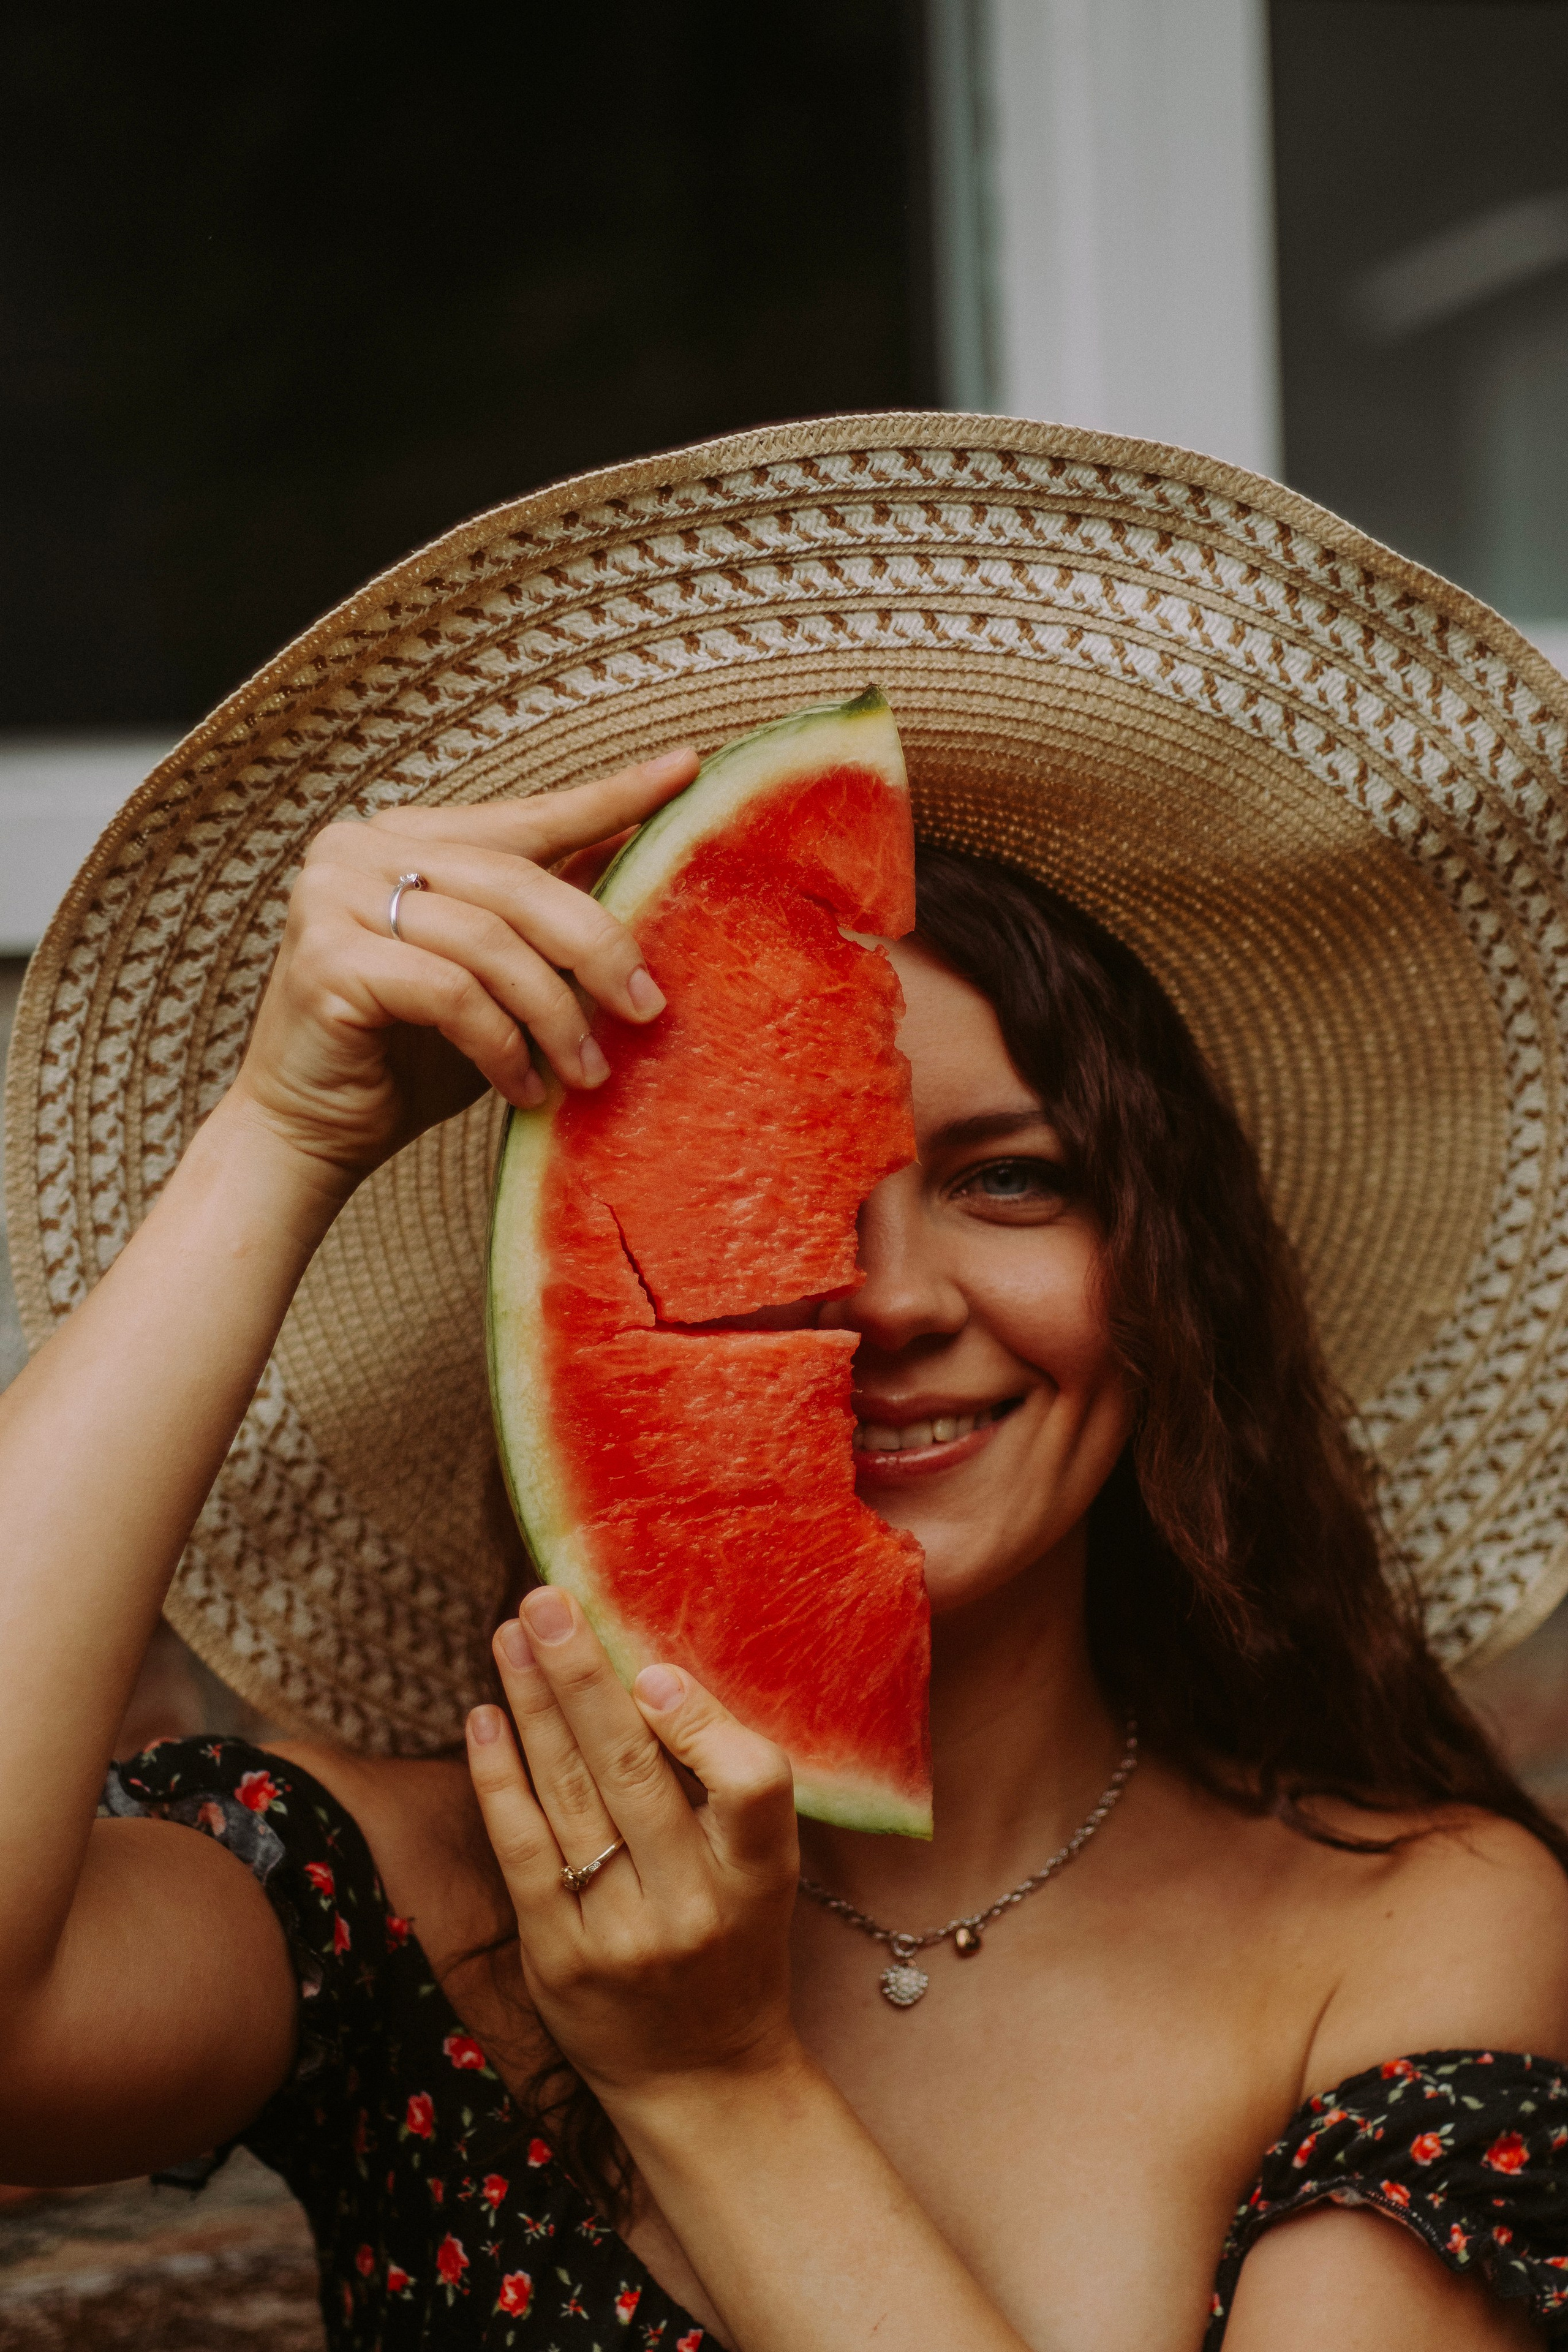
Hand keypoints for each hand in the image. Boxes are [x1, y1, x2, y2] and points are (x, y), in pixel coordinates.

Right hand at [228, 747, 698, 1185]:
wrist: (309, 1135)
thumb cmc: (409, 1059)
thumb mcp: (497, 981)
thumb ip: (546, 923)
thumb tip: (644, 868)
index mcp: (405, 838)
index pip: (526, 815)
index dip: (609, 797)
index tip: (687, 769)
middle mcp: (360, 848)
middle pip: (519, 883)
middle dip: (598, 949)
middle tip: (648, 1011)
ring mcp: (332, 896)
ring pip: (491, 943)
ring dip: (555, 1016)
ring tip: (587, 1073)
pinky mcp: (325, 958)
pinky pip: (451, 993)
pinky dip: (501, 1046)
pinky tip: (523, 1088)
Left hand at [466, 1588, 801, 2104]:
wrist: (703, 2081)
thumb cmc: (737, 1946)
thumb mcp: (764, 1873)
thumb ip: (724, 1787)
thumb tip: (655, 1666)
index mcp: (761, 1877)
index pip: (751, 1788)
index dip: (701, 1726)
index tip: (653, 1668)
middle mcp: (693, 1907)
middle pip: (634, 1775)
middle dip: (584, 1677)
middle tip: (547, 1599)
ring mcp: (621, 1937)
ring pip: (570, 1800)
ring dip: (534, 1705)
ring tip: (511, 1632)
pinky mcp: (558, 1961)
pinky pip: (523, 1852)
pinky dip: (500, 1779)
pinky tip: (484, 1717)